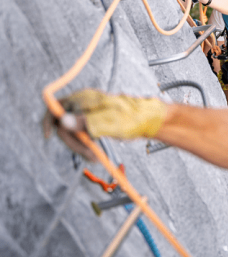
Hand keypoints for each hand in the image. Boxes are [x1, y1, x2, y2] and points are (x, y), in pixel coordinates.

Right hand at [43, 89, 166, 149]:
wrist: (150, 121)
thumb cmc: (133, 118)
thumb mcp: (108, 122)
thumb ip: (85, 122)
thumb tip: (64, 121)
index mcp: (84, 99)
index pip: (57, 107)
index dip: (49, 120)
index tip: (49, 135)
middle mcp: (84, 104)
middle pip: (64, 124)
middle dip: (73, 141)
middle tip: (88, 154)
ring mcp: (89, 114)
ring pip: (73, 132)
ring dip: (80, 147)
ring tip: (94, 157)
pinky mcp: (95, 123)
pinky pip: (83, 135)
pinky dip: (86, 146)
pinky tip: (94, 154)